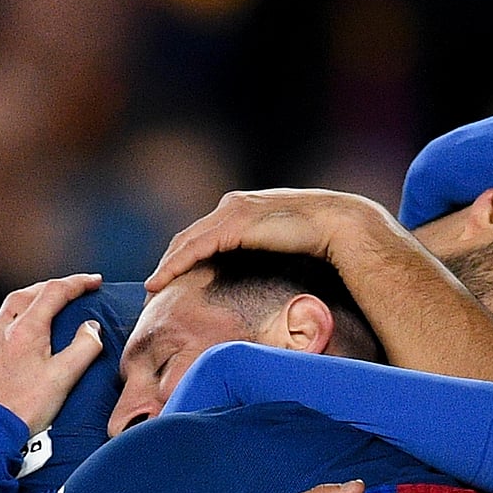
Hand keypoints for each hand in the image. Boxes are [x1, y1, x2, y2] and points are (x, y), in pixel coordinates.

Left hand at [0, 273, 103, 434]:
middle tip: (66, 291)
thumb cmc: (24, 408)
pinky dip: (3, 341)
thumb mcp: (64, 378)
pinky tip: (9, 355)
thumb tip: (91, 328)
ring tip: (38, 319)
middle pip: (22, 297)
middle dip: (46, 289)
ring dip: (22, 312)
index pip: (54, 293)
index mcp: (24, 331)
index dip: (77, 283)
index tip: (94, 281)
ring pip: (0, 320)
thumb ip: (83, 348)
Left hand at [145, 188, 395, 292]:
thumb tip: (266, 274)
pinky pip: (196, 248)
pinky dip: (175, 265)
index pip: (205, 232)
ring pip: (187, 241)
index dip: (185, 254)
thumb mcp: (286, 242)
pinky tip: (162, 281)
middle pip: (190, 236)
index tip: (173, 277)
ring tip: (153, 288)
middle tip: (155, 287)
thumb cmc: (321, 237)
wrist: (339, 224)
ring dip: (167, 265)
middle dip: (170, 261)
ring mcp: (233, 212)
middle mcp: (234, 204)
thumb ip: (269, 249)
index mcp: (245, 207)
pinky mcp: (235, 224)